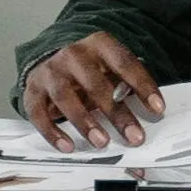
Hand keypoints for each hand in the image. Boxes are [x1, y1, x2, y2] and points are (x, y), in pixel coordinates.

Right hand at [22, 33, 164, 149]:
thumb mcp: (110, 68)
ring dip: (84, 121)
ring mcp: (50, 71)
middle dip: (116, 112)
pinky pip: (38, 112)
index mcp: (98, 44)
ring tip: (101, 142)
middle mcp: (72, 54)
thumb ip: (128, 87)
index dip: (142, 85)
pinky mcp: (32, 90)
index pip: (124, 62)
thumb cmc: (89, 68)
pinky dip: (52, 131)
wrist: (50, 58)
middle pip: (95, 83)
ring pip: (65, 96)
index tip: (158, 109)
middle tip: (134, 136)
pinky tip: (67, 146)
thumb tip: (153, 116)